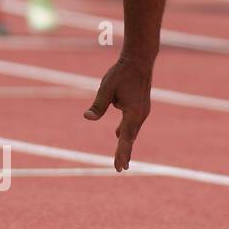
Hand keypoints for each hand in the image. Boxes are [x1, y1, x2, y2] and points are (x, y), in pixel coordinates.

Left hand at [84, 57, 152, 171]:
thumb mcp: (106, 88)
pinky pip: (132, 123)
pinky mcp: (139, 107)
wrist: (139, 59)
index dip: (122, 153)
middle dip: (125, 153)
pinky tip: (118, 135)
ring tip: (122, 159)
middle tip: (120, 169)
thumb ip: (98, 105)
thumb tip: (87, 117)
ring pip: (132, 131)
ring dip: (126, 144)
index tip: (120, 167)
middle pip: (130, 138)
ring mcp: (141, 111)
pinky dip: (126, 132)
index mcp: (134, 113)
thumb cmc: (122, 72)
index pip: (126, 139)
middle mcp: (140, 115)